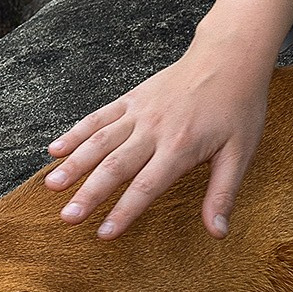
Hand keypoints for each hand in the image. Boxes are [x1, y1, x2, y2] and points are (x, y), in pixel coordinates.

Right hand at [43, 0, 292, 237]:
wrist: (229, 57)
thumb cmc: (238, 107)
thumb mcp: (240, 152)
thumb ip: (223, 193)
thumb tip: (218, 233)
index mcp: (181, 146)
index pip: (146, 186)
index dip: (124, 212)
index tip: (104, 234)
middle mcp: (154, 129)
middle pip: (115, 166)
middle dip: (88, 194)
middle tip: (67, 218)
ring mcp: (139, 111)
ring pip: (99, 140)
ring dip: (74, 164)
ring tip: (51, 186)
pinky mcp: (132, 98)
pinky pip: (99, 117)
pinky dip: (75, 132)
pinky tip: (56, 149)